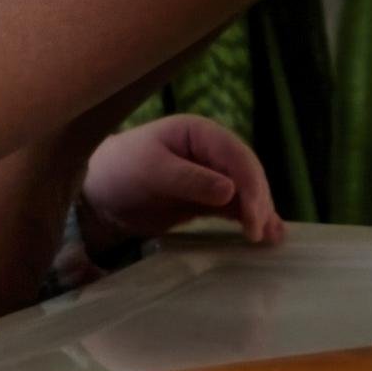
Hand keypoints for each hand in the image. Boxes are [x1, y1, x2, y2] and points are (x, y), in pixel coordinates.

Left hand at [79, 114, 282, 251]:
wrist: (99, 195)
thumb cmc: (121, 171)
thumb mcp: (152, 171)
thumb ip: (190, 180)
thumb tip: (230, 190)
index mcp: (198, 133)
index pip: (235, 156)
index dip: (250, 185)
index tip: (253, 218)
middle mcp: (209, 151)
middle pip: (246, 173)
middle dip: (259, 201)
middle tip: (260, 234)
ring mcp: (209, 175)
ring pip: (245, 191)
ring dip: (261, 211)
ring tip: (272, 237)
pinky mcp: (205, 199)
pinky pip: (235, 206)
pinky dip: (250, 218)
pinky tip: (267, 234)